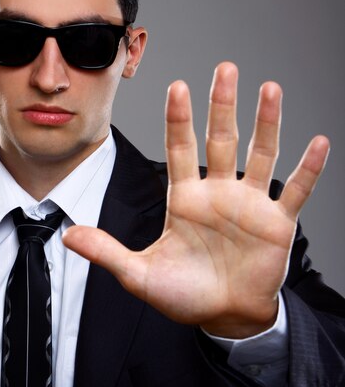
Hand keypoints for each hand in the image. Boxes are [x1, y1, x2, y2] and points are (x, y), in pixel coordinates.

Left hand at [62, 62, 329, 337]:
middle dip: (222, 105)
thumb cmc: (184, 294)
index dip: (178, 119)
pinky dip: (308, 169)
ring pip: (260, 155)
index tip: (177, 86)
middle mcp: (218, 192)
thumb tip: (68, 234)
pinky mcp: (277, 223)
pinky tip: (317, 142)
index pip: (179, 148)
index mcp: (185, 198)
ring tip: (269, 89)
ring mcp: (250, 204)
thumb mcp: (140, 274)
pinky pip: (295, 191)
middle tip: (225, 69)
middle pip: (221, 139)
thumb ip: (107, 251)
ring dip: (266, 123)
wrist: (225, 317)